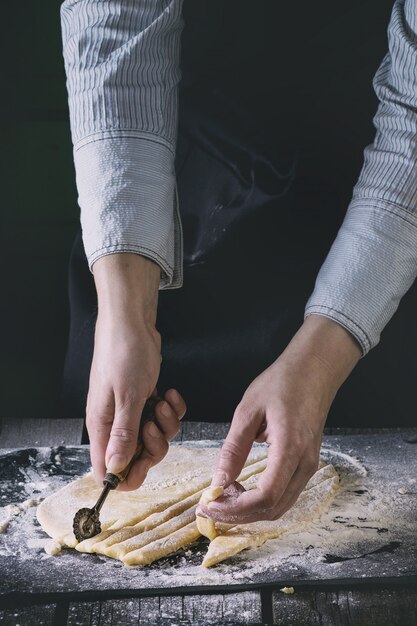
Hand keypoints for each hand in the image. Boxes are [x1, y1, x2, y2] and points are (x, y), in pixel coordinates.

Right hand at [86, 253, 185, 490]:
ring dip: (165, 424)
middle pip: (136, 457)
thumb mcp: (127, 397)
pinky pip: (164, 417)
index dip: (126, 475)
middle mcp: (114, 422)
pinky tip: (168, 392)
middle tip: (154, 425)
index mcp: (102, 426)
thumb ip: (123, 435)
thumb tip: (114, 469)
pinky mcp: (145, 398)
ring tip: (162, 401)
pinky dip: (171, 408)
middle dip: (153, 446)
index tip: (144, 464)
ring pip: (154, 437)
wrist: (132, 322)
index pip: (107, 469)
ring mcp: (130, 410)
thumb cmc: (123, 354)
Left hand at [199, 315, 361, 523]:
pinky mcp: (307, 463)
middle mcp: (305, 462)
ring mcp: (310, 465)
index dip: (236, 508)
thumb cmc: (282, 382)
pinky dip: (261, 499)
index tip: (210, 504)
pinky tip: (241, 487)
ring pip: (280, 506)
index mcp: (290, 447)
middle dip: (239, 515)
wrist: (315, 369)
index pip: (266, 496)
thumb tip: (218, 481)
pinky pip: (285, 494)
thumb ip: (234, 448)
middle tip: (210, 506)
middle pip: (273, 509)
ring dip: (250, 509)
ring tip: (223, 496)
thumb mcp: (248, 410)